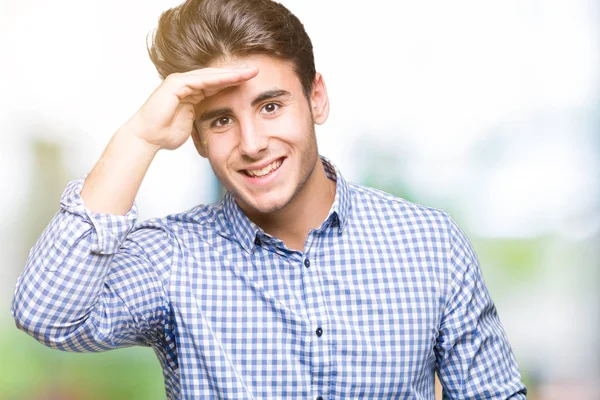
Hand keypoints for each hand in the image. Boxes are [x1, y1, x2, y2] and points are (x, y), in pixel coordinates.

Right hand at [123, 66, 257, 150]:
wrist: (147, 138)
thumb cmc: (166, 134)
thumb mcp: (193, 125)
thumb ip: (204, 118)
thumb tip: (218, 124)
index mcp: (191, 93)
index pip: (217, 84)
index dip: (234, 82)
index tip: (253, 82)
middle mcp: (186, 84)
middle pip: (216, 76)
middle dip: (236, 73)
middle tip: (256, 71)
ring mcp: (179, 82)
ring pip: (210, 75)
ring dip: (230, 73)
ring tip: (249, 72)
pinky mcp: (175, 84)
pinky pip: (200, 80)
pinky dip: (217, 78)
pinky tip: (232, 77)